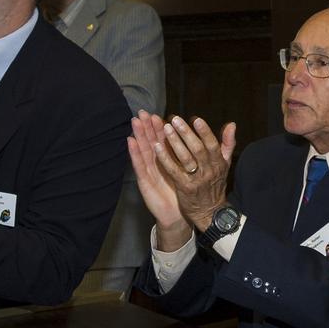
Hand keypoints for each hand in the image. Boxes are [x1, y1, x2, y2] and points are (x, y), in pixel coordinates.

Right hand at [129, 112, 188, 247]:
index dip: (160, 128)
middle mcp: (157, 164)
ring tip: (135, 121)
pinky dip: (134, 153)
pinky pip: (139, 165)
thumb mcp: (191, 172)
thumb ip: (194, 156)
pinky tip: (130, 141)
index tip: (159, 114)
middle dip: (147, 127)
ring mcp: (149, 172)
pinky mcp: (144, 181)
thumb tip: (198, 140)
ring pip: (144, 150)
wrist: (177, 215)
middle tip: (143, 112)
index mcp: (168, 161)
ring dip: (139, 135)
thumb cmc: (184, 192)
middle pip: (151, 142)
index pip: (164, 141)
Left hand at [156, 114, 236, 231]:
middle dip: (186, 133)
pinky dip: (165, 158)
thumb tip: (232, 124)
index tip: (195, 119)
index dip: (205, 132)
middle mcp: (209, 170)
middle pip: (198, 149)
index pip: (213, 144)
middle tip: (175, 119)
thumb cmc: (215, 184)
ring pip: (185, 158)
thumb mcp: (225, 164)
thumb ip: (228, 143)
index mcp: (219, 163)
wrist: (210, 211)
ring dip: (174, 142)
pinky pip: (174, 170)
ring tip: (165, 128)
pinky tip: (157, 147)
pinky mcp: (184, 187)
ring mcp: (196, 179)